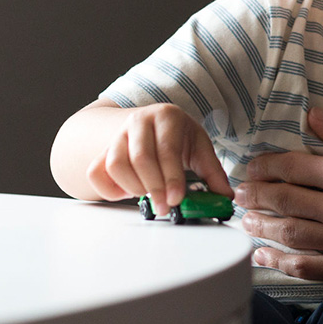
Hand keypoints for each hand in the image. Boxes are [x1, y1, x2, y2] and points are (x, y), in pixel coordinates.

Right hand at [86, 103, 232, 214]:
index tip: (176, 199)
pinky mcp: (102, 149)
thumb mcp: (199, 147)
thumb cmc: (177, 137)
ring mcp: (118, 134)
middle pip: (140, 158)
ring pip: (116, 164)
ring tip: (148, 194)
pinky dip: (109, 189)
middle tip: (164, 207)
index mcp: (167, 116)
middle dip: (154, 188)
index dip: (171, 178)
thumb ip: (212, 172)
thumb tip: (226, 197)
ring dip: (133, 187)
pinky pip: (96, 172)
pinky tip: (127, 191)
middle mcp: (139, 121)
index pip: (167, 149)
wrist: (147, 123)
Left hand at [234, 108, 322, 280]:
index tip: (251, 165)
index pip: (292, 166)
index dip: (266, 164)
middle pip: (283, 200)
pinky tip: (265, 257)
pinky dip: (283, 263)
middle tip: (236, 193)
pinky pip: (309, 268)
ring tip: (244, 221)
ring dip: (261, 227)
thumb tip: (314, 116)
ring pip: (289, 234)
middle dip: (255, 195)